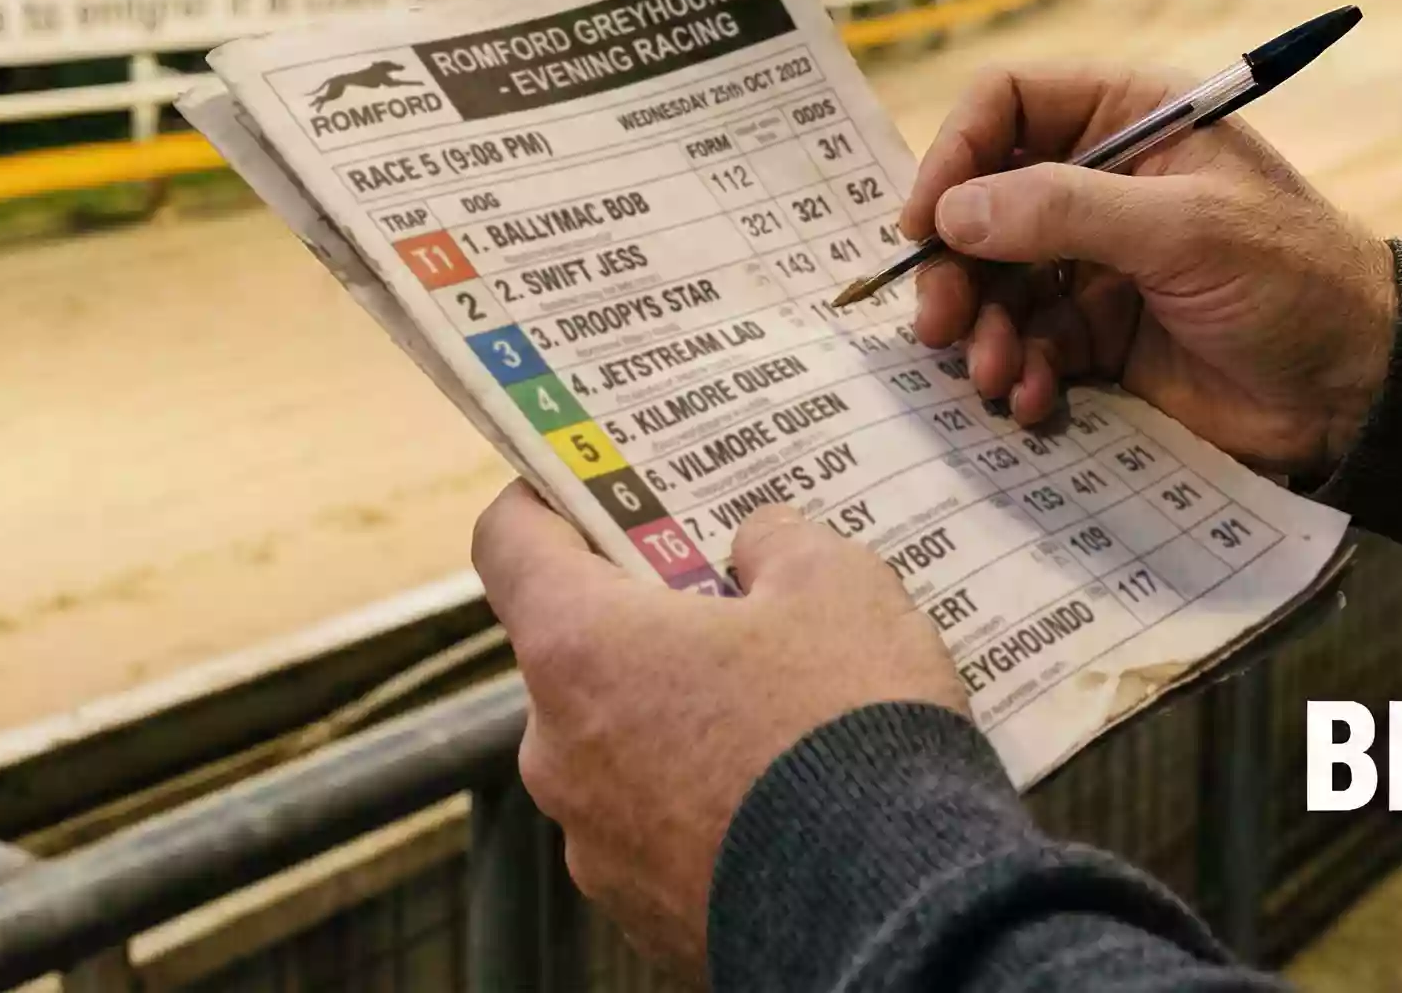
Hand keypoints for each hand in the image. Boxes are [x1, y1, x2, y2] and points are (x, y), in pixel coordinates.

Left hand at [471, 482, 966, 974]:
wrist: (893, 913)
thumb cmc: (849, 730)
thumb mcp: (839, 584)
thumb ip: (779, 543)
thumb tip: (756, 549)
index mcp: (578, 649)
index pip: (508, 543)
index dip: (544, 501)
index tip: (589, 488)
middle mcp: (558, 751)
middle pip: (575, 653)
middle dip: (648, 625)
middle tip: (734, 606)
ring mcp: (595, 844)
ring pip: (621, 748)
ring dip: (679, 722)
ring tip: (784, 714)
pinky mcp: (641, 913)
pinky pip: (660, 831)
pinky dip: (707, 806)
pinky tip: (791, 798)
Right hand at [903, 65, 1397, 475]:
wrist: (1360, 390)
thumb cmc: (1295, 279)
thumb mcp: (1183, 230)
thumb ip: (1065, 211)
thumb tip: (953, 213)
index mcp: (1131, 120)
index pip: (1007, 104)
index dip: (955, 154)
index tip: (925, 223)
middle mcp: (1104, 183)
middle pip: (984, 203)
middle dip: (956, 266)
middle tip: (939, 323)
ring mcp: (1098, 263)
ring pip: (996, 283)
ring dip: (983, 331)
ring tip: (994, 375)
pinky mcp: (1101, 336)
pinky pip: (1029, 346)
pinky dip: (1020, 374)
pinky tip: (1034, 401)